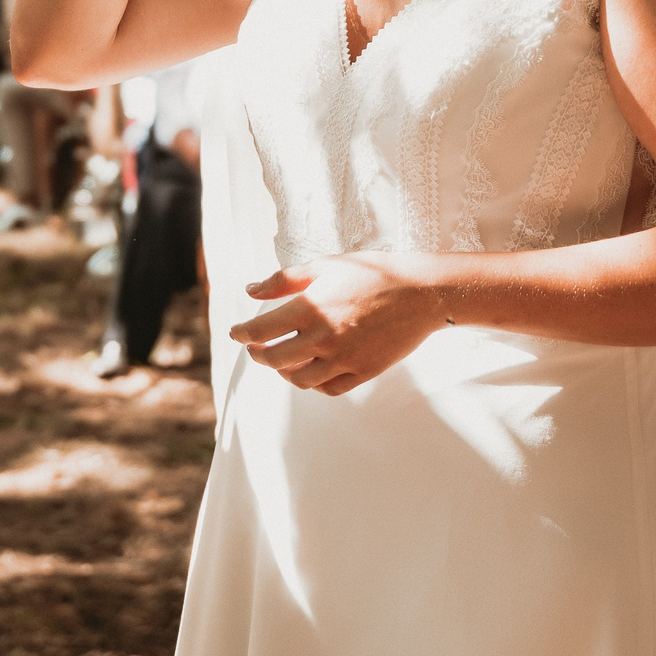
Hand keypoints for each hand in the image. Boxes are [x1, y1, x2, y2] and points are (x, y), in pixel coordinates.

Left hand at [228, 253, 447, 395]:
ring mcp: (345, 359)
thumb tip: (250, 291)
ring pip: (300, 379)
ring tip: (281, 360)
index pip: (261, 330)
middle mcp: (324, 338)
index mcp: (310, 309)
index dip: (242, 334)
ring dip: (284, 371)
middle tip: (255, 348)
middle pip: (275, 360)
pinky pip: (330, 388)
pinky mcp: (364, 371)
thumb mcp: (323, 266)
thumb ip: (283, 280)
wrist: (419, 294)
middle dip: (258, 355)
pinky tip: (309, 371)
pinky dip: (313, 384)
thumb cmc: (369, 274)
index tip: (235, 333)